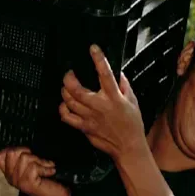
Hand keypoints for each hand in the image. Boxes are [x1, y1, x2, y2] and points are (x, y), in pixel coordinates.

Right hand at [0, 147, 70, 195]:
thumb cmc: (47, 180)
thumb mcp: (32, 166)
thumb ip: (23, 157)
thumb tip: (22, 146)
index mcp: (9, 172)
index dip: (14, 149)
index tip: (28, 154)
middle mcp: (10, 177)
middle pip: (11, 152)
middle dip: (28, 153)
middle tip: (38, 161)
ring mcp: (17, 181)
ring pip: (24, 158)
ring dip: (39, 160)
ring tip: (46, 167)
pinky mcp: (27, 183)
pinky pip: (33, 166)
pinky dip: (45, 167)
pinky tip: (50, 172)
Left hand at [59, 45, 146, 161]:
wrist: (129, 146)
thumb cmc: (132, 124)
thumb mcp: (132, 101)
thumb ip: (123, 86)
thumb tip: (117, 73)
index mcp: (114, 98)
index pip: (105, 74)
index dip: (98, 59)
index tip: (93, 48)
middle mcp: (100, 106)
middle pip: (76, 90)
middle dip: (69, 78)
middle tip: (69, 73)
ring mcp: (90, 117)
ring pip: (69, 101)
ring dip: (64, 91)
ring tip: (66, 87)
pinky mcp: (84, 127)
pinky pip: (67, 117)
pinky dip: (62, 109)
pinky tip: (64, 104)